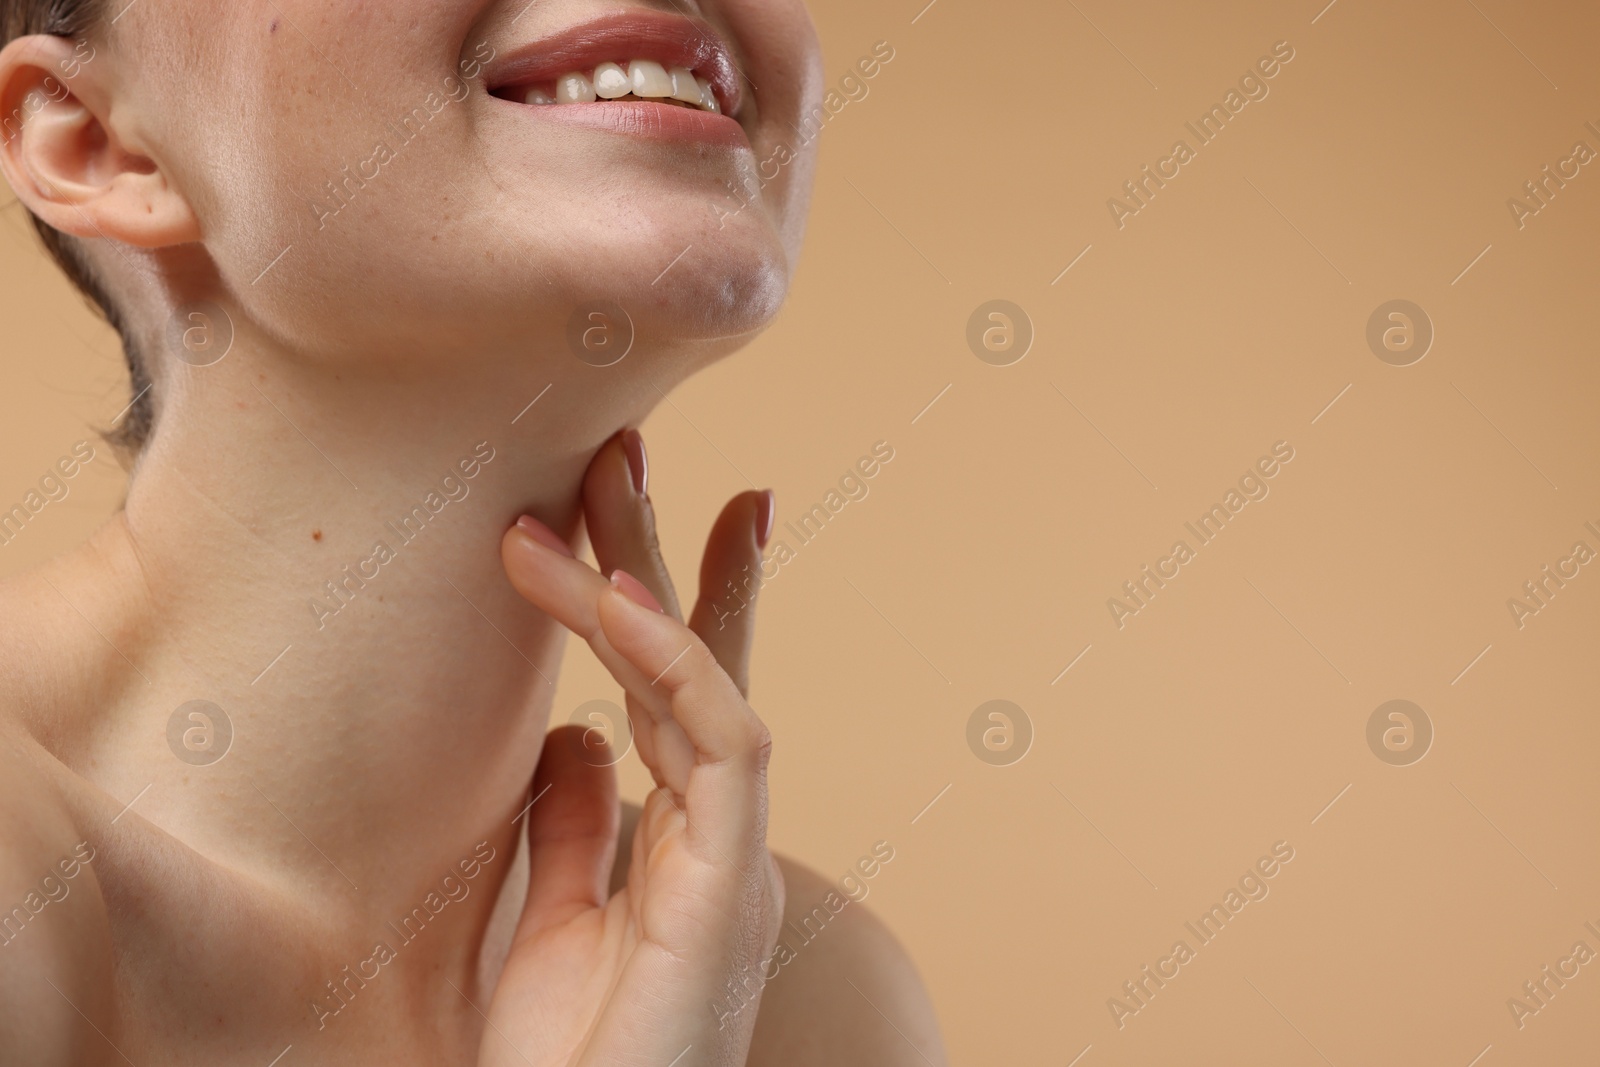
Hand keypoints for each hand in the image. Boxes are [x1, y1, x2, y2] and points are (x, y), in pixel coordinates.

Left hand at [483, 430, 779, 1066]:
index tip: (701, 494)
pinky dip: (674, 663)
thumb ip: (574, 828)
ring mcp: (734, 853)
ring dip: (642, 574)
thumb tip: (575, 734)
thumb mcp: (553, 922)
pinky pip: (719, 745)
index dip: (692, 589)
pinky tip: (617, 598)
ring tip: (593, 478)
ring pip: (704, 680)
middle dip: (660, 546)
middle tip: (623, 440)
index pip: (687, 689)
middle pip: (696, 660)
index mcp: (683, 836)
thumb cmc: (579, 1063)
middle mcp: (719, 831)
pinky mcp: (733, 883)